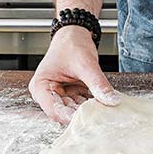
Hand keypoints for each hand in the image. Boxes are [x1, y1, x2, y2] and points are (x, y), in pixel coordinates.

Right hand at [28, 0, 120, 123]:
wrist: (76, 34)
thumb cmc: (71, 44)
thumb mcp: (86, 64)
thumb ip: (98, 83)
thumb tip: (111, 100)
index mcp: (41, 86)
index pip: (54, 110)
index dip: (71, 116)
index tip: (88, 119)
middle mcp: (47, 93)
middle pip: (64, 112)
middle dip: (82, 114)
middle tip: (101, 117)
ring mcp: (59, 95)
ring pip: (75, 110)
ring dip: (89, 110)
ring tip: (105, 110)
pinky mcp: (70, 94)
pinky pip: (82, 104)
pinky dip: (92, 104)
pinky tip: (104, 104)